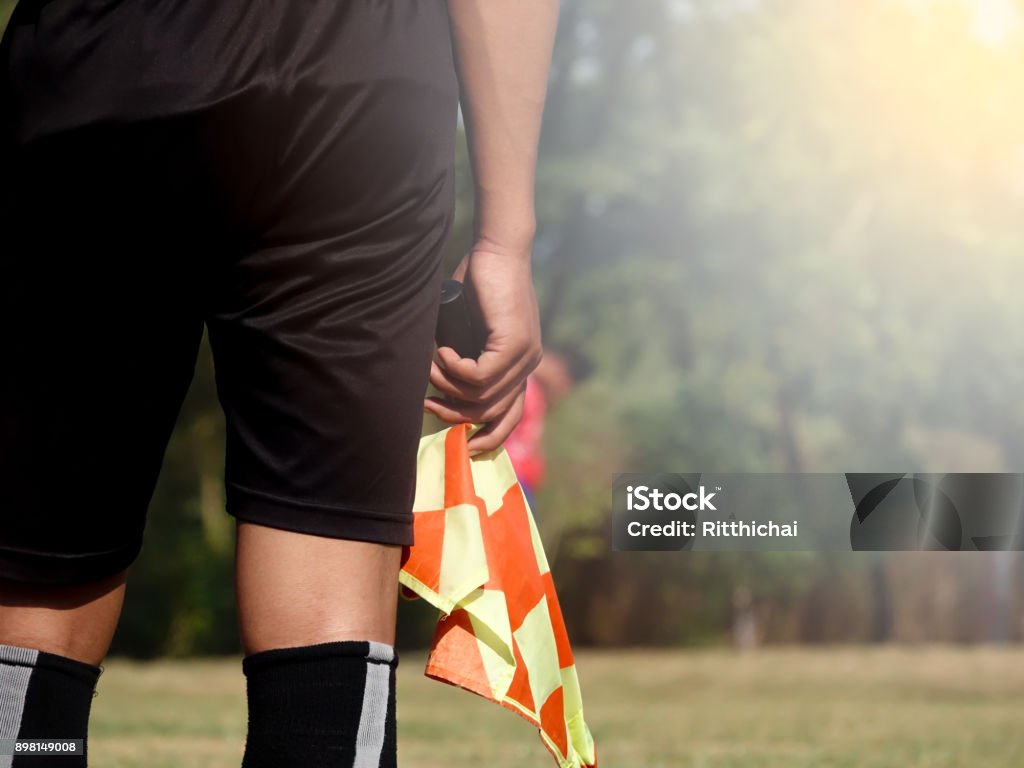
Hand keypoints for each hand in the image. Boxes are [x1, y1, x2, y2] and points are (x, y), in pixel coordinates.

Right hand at [424, 244, 541, 454]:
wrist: (496, 250)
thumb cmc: (478, 283)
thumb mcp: (469, 331)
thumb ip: (463, 357)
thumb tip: (438, 388)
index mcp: (521, 364)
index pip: (510, 415)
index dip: (487, 436)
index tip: (460, 443)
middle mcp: (528, 364)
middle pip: (492, 413)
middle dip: (455, 414)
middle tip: (427, 403)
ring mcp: (525, 355)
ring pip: (482, 396)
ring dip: (448, 387)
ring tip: (430, 368)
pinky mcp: (514, 343)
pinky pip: (479, 376)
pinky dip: (454, 370)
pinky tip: (442, 353)